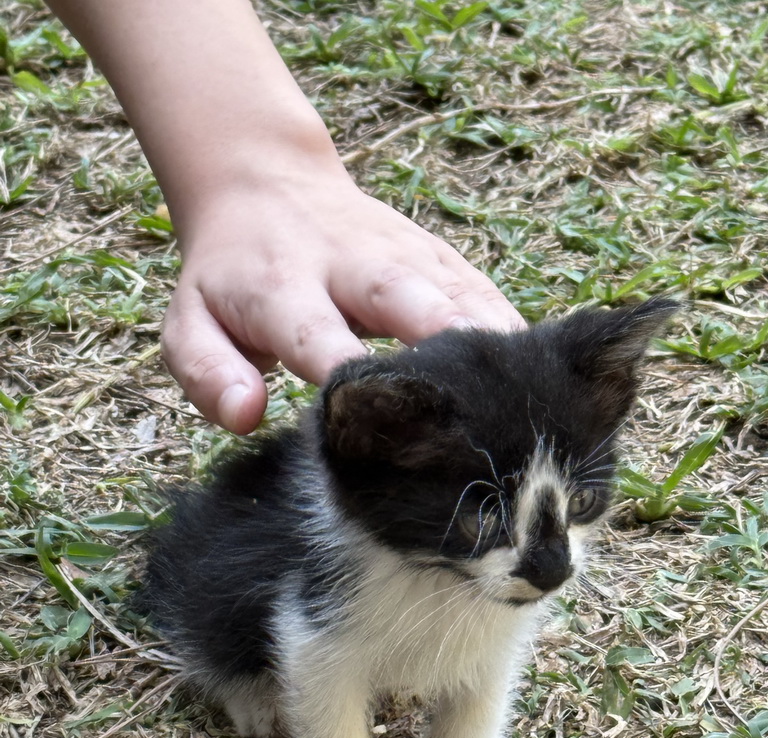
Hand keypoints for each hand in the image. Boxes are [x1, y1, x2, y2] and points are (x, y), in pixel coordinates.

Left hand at [162, 160, 525, 433]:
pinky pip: (486, 293)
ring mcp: (405, 255)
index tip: (386, 440)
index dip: (354, 386)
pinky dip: (514, 335)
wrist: (266, 187)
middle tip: (485, 422)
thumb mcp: (188, 325)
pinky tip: (541, 380)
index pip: (321, 339)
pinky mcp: (439, 254)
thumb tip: (247, 416)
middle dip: (449, 358)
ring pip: (461, 296)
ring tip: (531, 410)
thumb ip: (209, 374)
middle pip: (410, 303)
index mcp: (283, 291)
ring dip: (496, 351)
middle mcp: (352, 267)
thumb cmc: (228, 279)